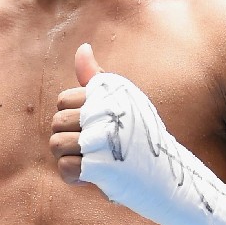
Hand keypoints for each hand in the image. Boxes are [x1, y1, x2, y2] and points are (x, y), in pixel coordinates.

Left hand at [51, 48, 225, 224]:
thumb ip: (96, 78)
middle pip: (56, 123)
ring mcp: (103, 138)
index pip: (63, 101)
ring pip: (56, 144)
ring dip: (69, 158)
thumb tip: (83, 47)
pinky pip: (65, 167)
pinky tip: (91, 176)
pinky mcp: (102, 166)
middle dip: (67, 139)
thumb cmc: (140, 137)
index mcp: (110, 92)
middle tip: (92, 149)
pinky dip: (73, 177)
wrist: (169, 176)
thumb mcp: (123, 101)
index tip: (94, 129)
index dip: (73, 119)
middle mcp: (106, 110)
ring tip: (91, 161)